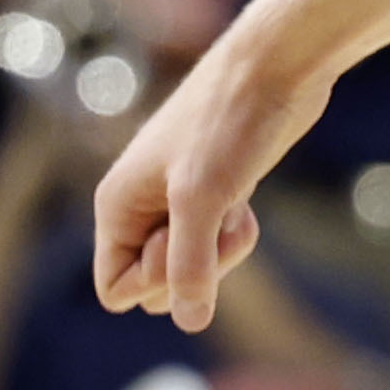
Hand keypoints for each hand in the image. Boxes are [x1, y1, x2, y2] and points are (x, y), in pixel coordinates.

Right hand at [91, 12, 330, 327]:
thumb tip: (191, 322)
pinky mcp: (214, 193)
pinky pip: (216, 245)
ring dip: (222, 253)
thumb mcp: (204, 198)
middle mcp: (139, 206)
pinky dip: (236, 234)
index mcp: (116, 207)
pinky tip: (245, 201)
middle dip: (195, 268)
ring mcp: (176, 201)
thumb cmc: (229, 123)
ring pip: (192, 267)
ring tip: (233, 207)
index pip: (115, 291)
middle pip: (157, 286)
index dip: (153, 284)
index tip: (181, 242)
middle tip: (214, 221)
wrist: (275, 67)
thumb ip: (191, 263)